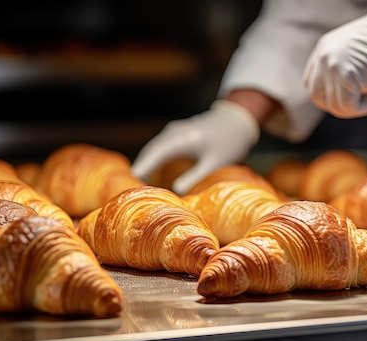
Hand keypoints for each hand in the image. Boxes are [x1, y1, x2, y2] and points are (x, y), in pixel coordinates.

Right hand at [131, 100, 259, 194]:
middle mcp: (174, 133)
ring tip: (137, 186)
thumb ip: (194, 177)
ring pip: (154, 149)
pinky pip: (159, 147)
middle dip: (140, 169)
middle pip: (150, 151)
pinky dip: (153, 159)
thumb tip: (175, 192)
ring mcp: (174, 131)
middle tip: (130, 190)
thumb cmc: (229, 143)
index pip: (155, 155)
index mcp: (183, 139)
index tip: (129, 182)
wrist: (237, 121)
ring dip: (145, 164)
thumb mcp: (214, 163)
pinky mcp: (176, 133)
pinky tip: (150, 174)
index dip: (142, 168)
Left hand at [303, 0, 366, 117]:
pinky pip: (347, 106)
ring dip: (353, 109)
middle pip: (317, 95)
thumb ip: (340, 70)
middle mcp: (324, 55)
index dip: (328, 96)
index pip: (312, 82)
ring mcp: (332, 65)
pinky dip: (360, 110)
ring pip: (333, 104)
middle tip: (359, 104)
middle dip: (337, 105)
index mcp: (324, 48)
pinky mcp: (345, 75)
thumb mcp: (355, 55)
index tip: (348, 99)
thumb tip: (336, 99)